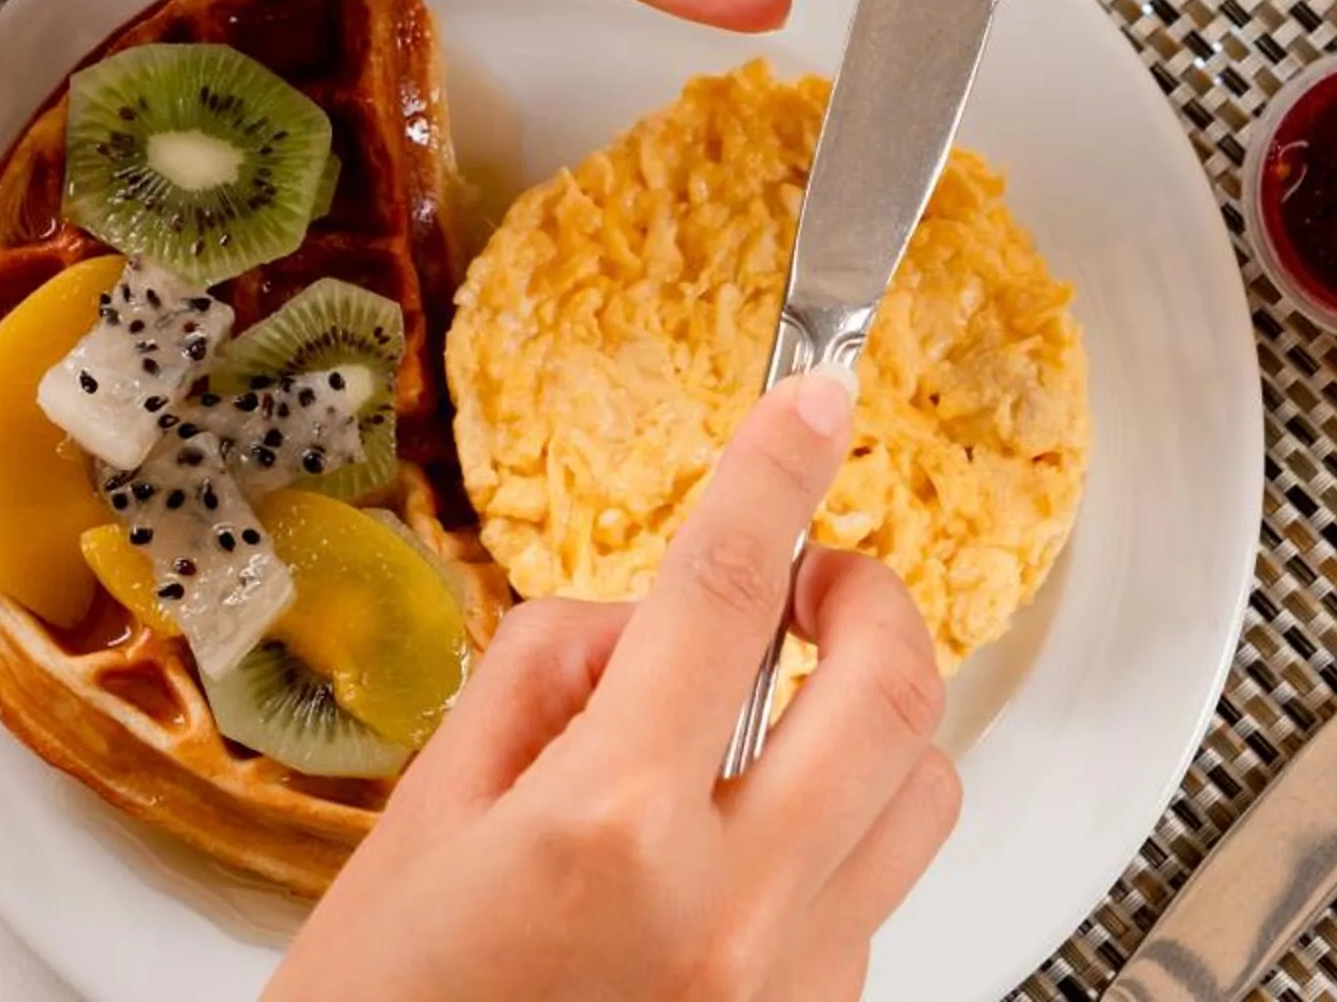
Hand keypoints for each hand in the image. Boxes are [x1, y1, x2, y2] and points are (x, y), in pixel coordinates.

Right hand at [267, 369, 961, 1001]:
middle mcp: (731, 909)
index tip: (817, 395)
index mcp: (610, 831)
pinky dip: (836, 839)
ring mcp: (791, 987)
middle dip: (869, 593)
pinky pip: (877, 897)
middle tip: (815, 577)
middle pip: (891, 685)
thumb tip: (642, 623)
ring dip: (872, 722)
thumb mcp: (416, 831)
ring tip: (783, 722)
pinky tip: (740, 855)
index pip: (725, 590)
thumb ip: (540, 687)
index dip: (778, 465)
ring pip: (921, 792)